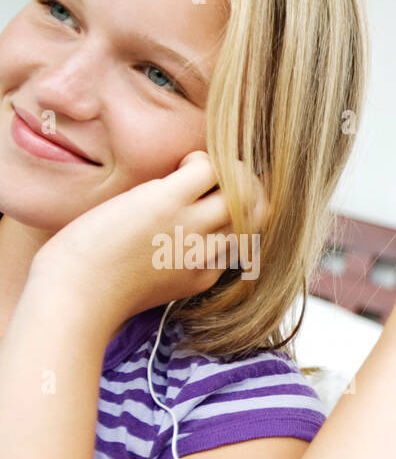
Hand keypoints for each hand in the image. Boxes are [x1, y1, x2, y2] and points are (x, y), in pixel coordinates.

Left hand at [29, 151, 266, 329]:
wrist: (76, 299)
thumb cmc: (96, 292)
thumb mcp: (150, 286)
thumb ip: (171, 264)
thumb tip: (166, 237)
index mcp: (205, 274)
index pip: (243, 238)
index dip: (236, 215)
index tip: (210, 204)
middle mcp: (207, 252)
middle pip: (256, 213)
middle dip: (247, 189)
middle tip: (219, 179)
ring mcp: (191, 227)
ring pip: (243, 190)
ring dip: (229, 171)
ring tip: (197, 169)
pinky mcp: (166, 203)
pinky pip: (208, 168)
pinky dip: (200, 159)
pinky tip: (178, 165)